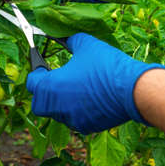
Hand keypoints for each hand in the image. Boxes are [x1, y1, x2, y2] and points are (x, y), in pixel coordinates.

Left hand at [26, 33, 164, 134]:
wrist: (134, 90)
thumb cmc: (106, 66)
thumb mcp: (85, 45)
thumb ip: (70, 41)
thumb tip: (66, 39)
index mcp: (51, 87)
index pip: (31, 82)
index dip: (36, 72)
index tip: (44, 66)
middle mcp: (58, 107)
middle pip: (39, 103)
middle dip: (43, 92)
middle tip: (55, 79)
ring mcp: (72, 119)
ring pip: (57, 112)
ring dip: (60, 101)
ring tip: (75, 86)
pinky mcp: (87, 126)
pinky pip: (74, 118)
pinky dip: (76, 109)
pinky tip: (89, 98)